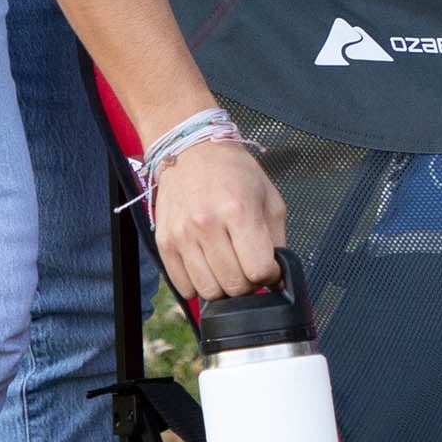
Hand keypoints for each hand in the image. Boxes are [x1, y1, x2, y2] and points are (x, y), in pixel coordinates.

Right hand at [151, 135, 288, 301]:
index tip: (268, 267)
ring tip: (227, 267)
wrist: (191, 151)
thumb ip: (278, 240)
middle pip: (234, 285)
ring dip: (223, 287)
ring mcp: (182, 235)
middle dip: (248, 283)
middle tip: (247, 267)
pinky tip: (207, 267)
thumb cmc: (235, 173)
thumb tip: (277, 279)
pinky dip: (198, 285)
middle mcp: (207, 225)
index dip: (269, 275)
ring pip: (208, 291)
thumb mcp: (270, 198)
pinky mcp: (163, 243)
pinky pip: (183, 287)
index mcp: (239, 211)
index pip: (258, 270)